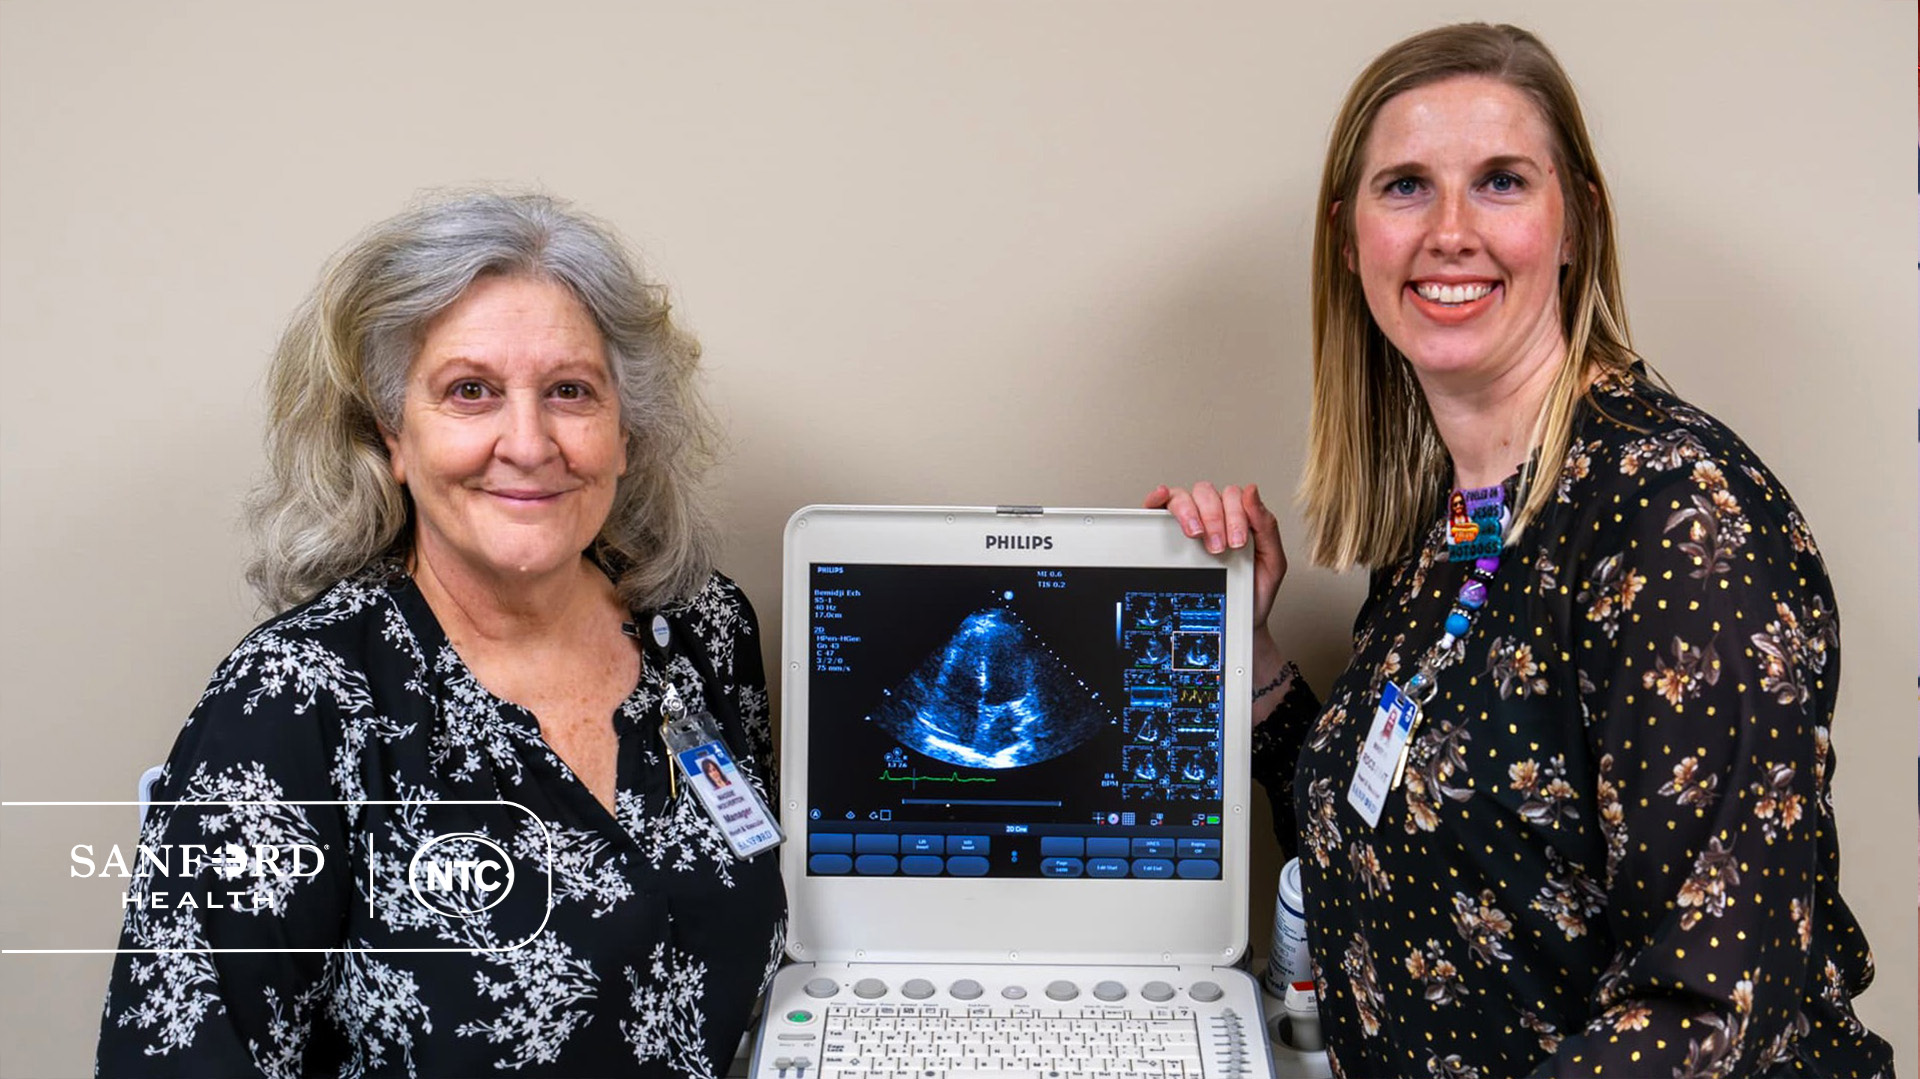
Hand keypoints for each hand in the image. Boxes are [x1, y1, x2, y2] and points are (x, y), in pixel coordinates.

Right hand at [1143, 482, 1285, 628]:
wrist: (1235, 622)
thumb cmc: (1250, 593)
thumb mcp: (1271, 561)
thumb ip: (1267, 526)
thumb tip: (1253, 492)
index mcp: (1238, 517)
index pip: (1233, 495)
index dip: (1236, 515)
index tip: (1237, 543)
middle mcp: (1212, 516)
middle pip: (1206, 493)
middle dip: (1214, 518)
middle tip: (1218, 548)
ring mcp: (1188, 522)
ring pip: (1182, 497)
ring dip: (1189, 513)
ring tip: (1196, 535)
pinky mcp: (1164, 533)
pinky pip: (1157, 506)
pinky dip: (1157, 498)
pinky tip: (1163, 498)